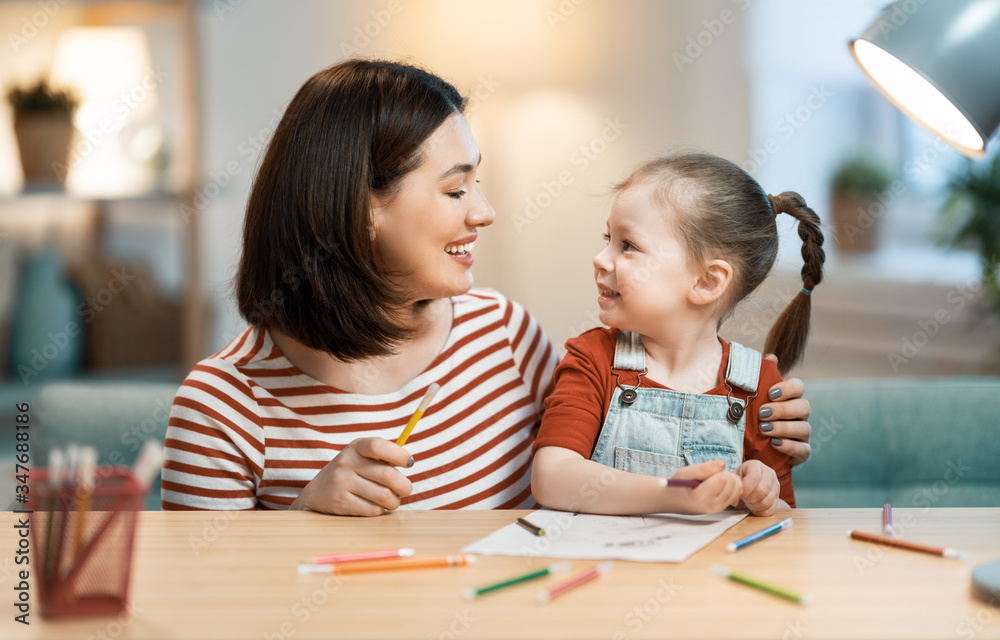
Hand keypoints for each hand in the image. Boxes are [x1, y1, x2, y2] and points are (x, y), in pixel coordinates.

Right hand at [289, 437, 412, 515]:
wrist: (317, 493)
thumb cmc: (351, 473)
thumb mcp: (362, 457)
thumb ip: (384, 457)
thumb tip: (409, 461)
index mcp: (356, 447)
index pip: (378, 446)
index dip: (399, 455)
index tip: (410, 463)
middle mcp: (346, 462)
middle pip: (388, 475)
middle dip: (404, 486)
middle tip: (405, 490)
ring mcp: (341, 483)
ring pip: (384, 496)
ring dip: (395, 501)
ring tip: (392, 500)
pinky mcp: (340, 503)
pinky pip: (373, 510)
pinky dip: (380, 510)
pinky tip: (376, 506)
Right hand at [671, 460, 741, 513]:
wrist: (674, 501)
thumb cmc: (679, 485)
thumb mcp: (685, 472)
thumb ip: (703, 468)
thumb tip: (723, 463)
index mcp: (702, 497)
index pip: (722, 479)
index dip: (716, 470)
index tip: (706, 471)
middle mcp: (712, 505)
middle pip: (732, 483)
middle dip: (724, 474)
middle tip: (711, 474)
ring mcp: (718, 509)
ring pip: (737, 489)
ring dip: (729, 480)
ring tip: (715, 478)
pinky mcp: (722, 508)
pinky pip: (736, 494)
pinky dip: (731, 486)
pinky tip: (720, 485)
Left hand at [735, 460, 779, 515]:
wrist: (750, 482)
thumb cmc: (740, 479)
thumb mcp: (733, 478)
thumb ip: (732, 487)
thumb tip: (734, 501)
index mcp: (755, 465)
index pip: (754, 478)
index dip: (746, 489)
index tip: (740, 494)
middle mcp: (769, 472)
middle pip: (762, 490)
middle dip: (750, 499)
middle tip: (744, 499)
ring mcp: (776, 484)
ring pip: (767, 501)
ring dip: (755, 506)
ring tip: (748, 503)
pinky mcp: (778, 496)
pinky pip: (770, 509)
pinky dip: (760, 512)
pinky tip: (754, 507)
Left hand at [761, 354, 810, 465]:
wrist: (752, 447)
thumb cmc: (753, 418)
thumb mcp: (751, 399)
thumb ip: (760, 379)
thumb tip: (771, 357)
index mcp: (790, 399)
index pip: (799, 387)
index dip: (788, 388)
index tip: (770, 393)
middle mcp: (800, 415)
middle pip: (804, 406)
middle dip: (783, 409)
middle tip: (762, 413)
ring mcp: (802, 434)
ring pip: (804, 428)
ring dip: (783, 427)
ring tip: (763, 429)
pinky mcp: (801, 452)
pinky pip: (803, 449)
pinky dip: (789, 446)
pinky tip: (774, 444)